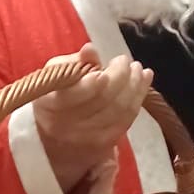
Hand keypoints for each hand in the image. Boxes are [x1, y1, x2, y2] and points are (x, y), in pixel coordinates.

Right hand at [33, 45, 152, 193]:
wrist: (54, 135)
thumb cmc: (56, 95)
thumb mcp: (56, 75)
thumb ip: (74, 62)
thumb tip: (90, 50)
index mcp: (50, 104)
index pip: (73, 95)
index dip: (91, 83)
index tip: (103, 69)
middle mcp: (68, 126)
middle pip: (102, 101)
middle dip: (120, 77)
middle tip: (124, 60)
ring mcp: (88, 138)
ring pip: (119, 110)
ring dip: (134, 86)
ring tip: (137, 69)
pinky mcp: (105, 144)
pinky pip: (127, 120)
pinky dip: (138, 99)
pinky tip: (143, 82)